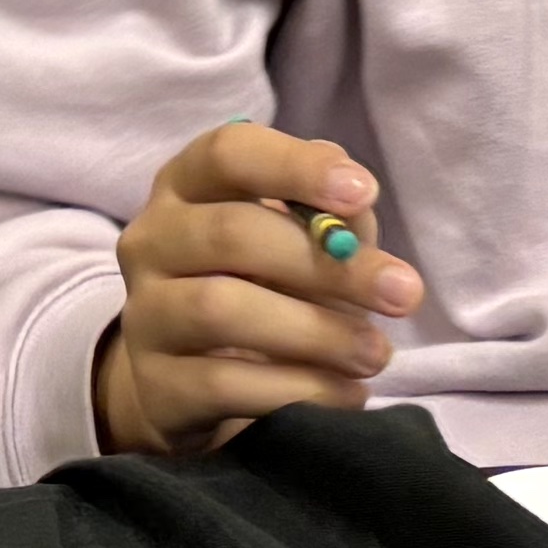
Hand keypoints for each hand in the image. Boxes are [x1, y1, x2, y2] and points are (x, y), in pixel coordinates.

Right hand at [87, 127, 419, 460]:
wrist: (194, 383)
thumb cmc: (261, 288)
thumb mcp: (298, 241)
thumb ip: (329, 215)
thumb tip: (354, 206)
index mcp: (186, 187)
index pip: (228, 153)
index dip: (296, 167)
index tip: (365, 193)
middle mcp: (151, 240)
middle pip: (231, 233)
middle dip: (328, 264)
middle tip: (404, 294)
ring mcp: (144, 314)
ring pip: (220, 309)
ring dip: (316, 332)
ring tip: (375, 354)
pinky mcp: (154, 386)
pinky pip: (224, 384)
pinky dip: (299, 389)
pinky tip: (346, 393)